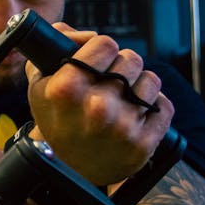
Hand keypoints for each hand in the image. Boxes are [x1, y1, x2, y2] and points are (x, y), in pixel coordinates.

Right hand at [25, 23, 173, 185]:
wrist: (66, 169)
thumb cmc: (56, 119)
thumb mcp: (40, 81)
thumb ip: (57, 42)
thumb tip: (89, 35)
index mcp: (68, 89)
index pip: (105, 43)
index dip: (102, 49)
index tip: (98, 60)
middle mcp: (97, 107)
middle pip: (131, 59)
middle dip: (122, 66)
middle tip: (111, 81)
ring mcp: (122, 127)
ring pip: (150, 80)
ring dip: (140, 85)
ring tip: (124, 97)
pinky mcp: (143, 145)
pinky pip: (165, 106)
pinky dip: (155, 106)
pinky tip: (136, 113)